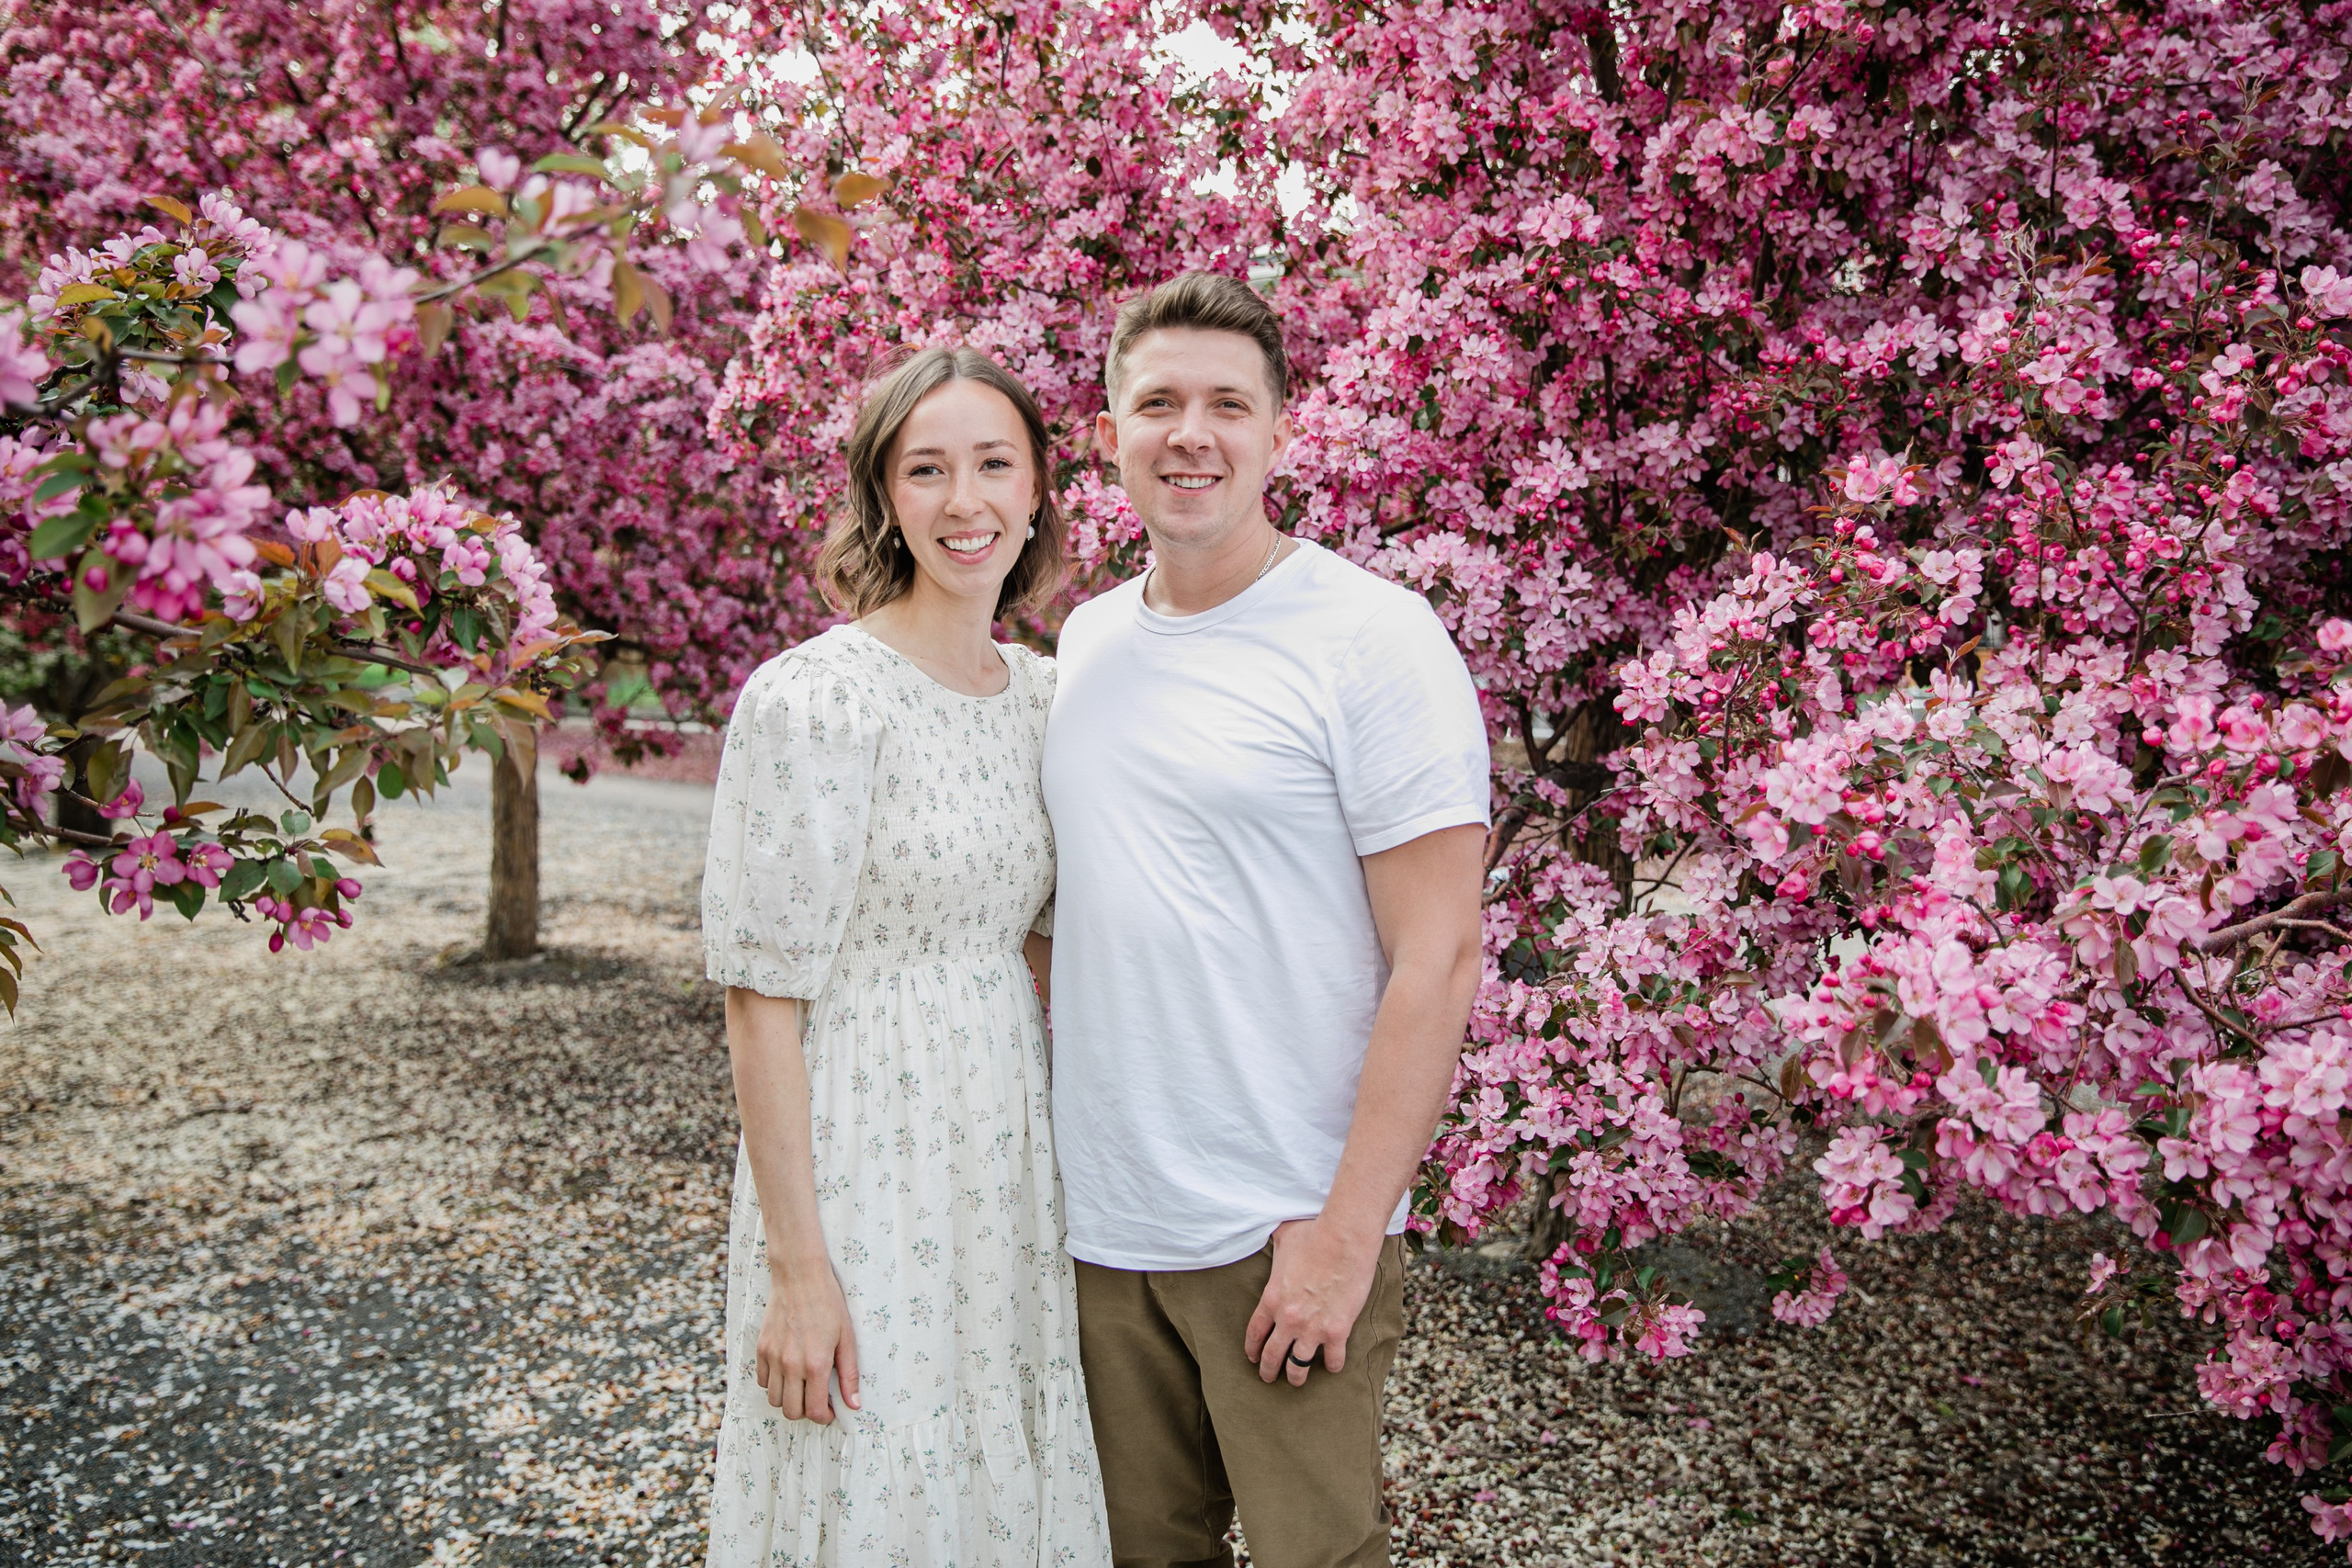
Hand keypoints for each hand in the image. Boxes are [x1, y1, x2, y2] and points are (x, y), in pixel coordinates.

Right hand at [756, 1259, 860, 1422]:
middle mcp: (790, 1365)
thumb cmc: (828, 1303)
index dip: (823, 1417)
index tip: (830, 1410)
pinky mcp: (761, 1348)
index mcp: (815, 1364)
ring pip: (773, 1399)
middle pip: (791, 1411)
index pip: (813, 1411)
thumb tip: (854, 1405)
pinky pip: (761, 1381)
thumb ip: (849, 1374)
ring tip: (802, 1386)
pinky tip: (787, 1372)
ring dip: (788, 1399)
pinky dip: (773, 1383)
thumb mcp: (847, 1338)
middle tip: (816, 1399)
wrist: (800, 1276)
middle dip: (805, 1411)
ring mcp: (772, 1357)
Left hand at [1244, 1217, 1380, 1386]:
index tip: (1253, 1357)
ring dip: (1296, 1376)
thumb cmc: (1313, 1233)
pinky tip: (1332, 1366)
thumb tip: (1266, 1228)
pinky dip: (1332, 1365)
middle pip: (1272, 1356)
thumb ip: (1273, 1244)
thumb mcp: (1282, 1237)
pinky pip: (1333, 1360)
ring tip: (1296, 1380)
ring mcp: (1312, 1328)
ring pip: (1298, 1366)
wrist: (1344, 1238)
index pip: (1254, 1333)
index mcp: (1271, 1299)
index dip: (1252, 1348)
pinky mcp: (1337, 1331)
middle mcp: (1288, 1319)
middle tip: (1268, 1378)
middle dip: (1268, 1370)